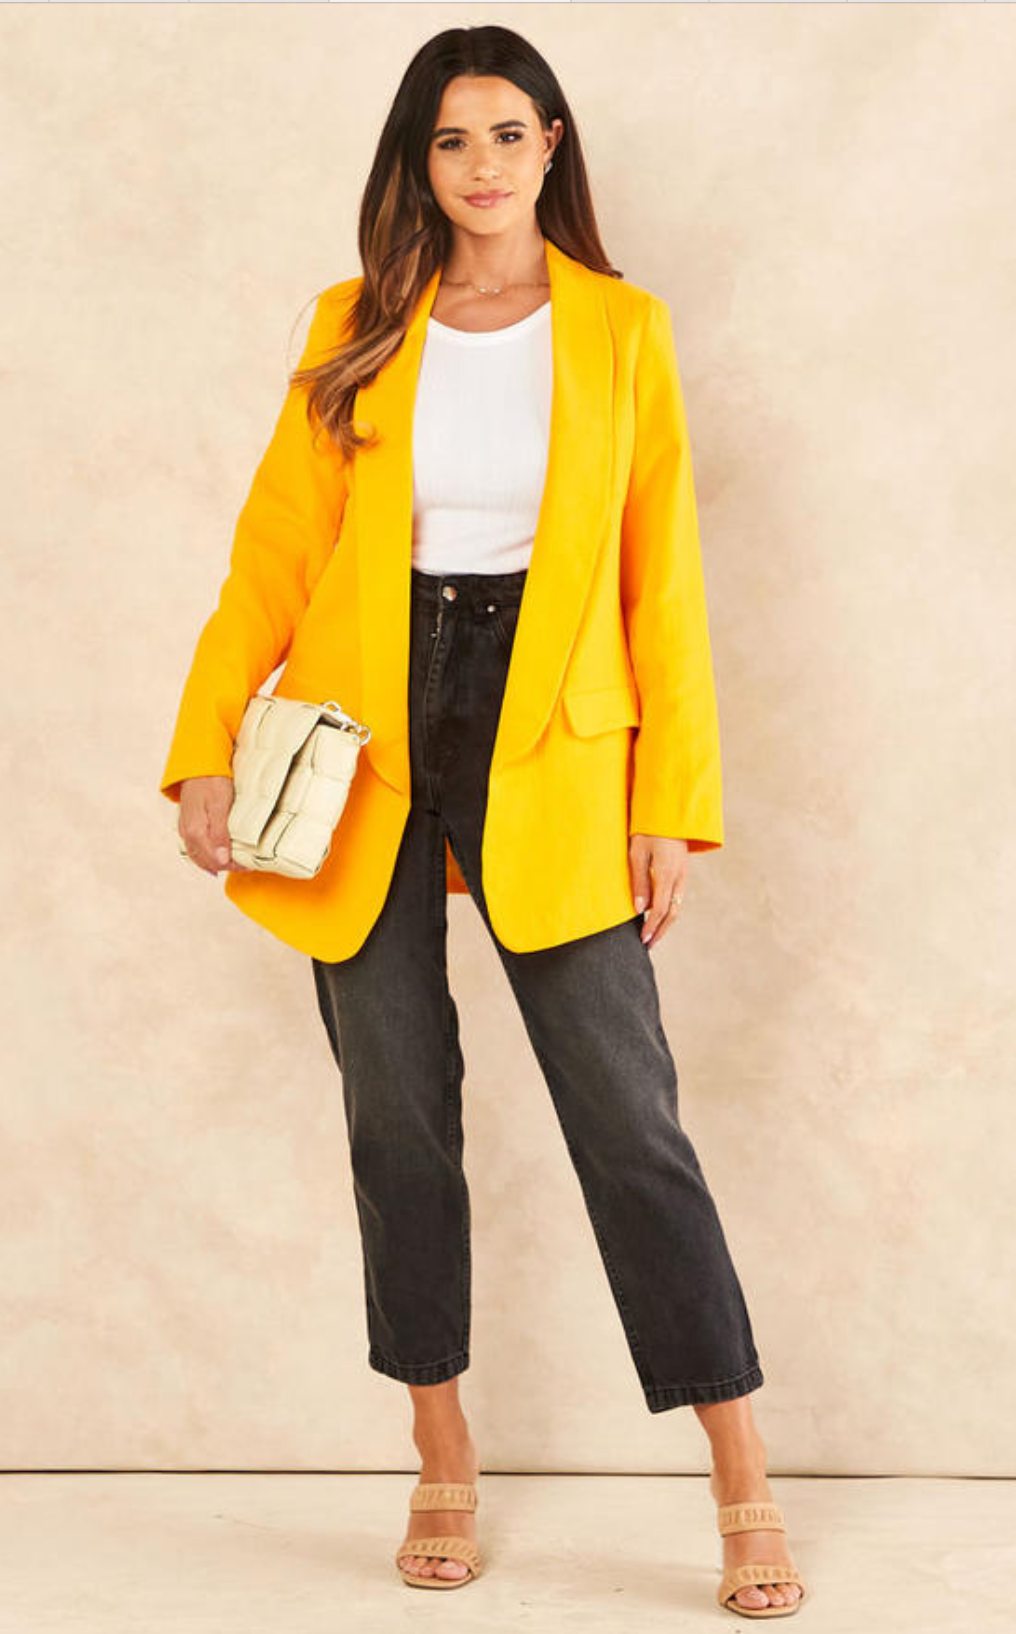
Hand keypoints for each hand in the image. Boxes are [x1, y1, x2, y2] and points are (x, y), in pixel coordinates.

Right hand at [178, 776, 252, 874]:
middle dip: (226, 865)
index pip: (215, 860)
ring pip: (199, 857)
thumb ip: (220, 833)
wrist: (197, 763)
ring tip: (236, 860)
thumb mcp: (220, 805)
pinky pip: (196, 848)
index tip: (249, 863)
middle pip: (206, 862)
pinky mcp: (187, 824)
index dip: (233, 865)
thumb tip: (222, 860)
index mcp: (195, 831)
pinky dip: (208, 854)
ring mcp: (185, 829)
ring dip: (217, 862)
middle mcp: (187, 834)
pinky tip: (219, 853)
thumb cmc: (211, 781)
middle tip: (246, 863)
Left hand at [629, 833, 688, 948]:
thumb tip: (640, 909)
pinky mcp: (683, 871)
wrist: (670, 812)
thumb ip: (639, 882)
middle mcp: (679, 877)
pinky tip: (661, 915)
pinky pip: (679, 896)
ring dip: (666, 923)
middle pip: (673, 912)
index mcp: (667, 873)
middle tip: (649, 944)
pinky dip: (670, 910)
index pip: (660, 909)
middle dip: (661, 931)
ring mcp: (684, 874)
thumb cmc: (648, 830)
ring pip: (678, 906)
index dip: (652, 927)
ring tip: (654, 935)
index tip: (643, 940)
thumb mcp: (637, 854)